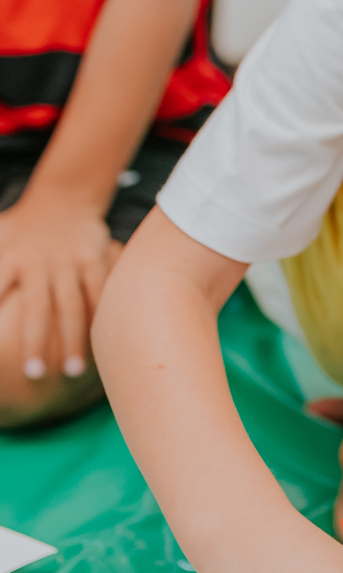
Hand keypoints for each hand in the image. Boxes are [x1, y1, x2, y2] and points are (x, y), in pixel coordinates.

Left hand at [0, 189, 117, 379]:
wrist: (64, 197)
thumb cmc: (19, 229)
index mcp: (8, 259)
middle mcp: (37, 262)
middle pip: (38, 308)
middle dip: (35, 342)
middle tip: (33, 375)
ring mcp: (67, 261)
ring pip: (72, 304)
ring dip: (74, 340)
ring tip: (74, 372)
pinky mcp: (93, 257)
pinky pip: (99, 290)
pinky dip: (101, 316)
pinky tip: (103, 342)